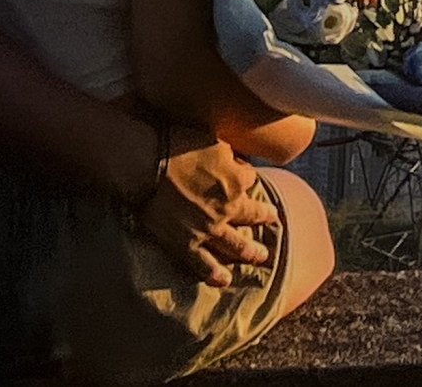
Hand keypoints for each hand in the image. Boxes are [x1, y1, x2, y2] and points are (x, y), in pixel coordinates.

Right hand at [127, 123, 276, 285]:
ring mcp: (209, 229)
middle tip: (274, 222)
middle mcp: (229, 208)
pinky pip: (204, 265)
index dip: (246, 174)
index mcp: (237, 180)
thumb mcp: (213, 140)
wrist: (147, 166)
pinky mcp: (186, 244)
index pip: (251, 179)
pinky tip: (224, 280)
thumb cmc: (178, 145)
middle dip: (265, 218)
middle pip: (253, 215)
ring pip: (237, 246)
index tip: (244, 174)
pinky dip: (215, 274)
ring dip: (251, 252)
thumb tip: (237, 161)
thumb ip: (229, 154)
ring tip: (262, 257)